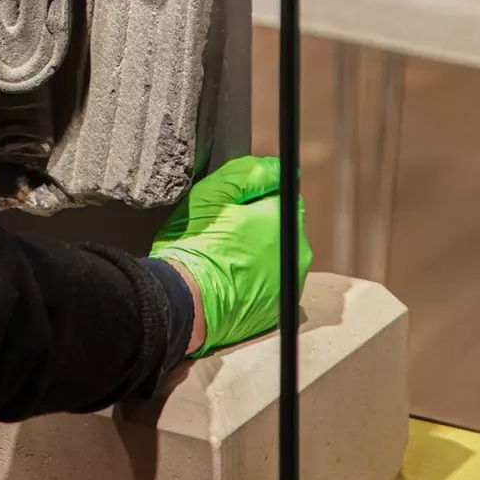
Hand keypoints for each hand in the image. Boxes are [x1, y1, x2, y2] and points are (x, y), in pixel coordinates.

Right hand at [149, 155, 312, 355]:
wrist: (183, 304)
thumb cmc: (194, 246)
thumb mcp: (212, 194)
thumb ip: (249, 174)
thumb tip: (275, 168)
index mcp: (283, 219)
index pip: (283, 194)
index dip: (257, 196)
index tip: (234, 207)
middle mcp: (296, 253)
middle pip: (284, 226)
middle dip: (263, 224)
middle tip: (228, 231)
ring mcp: (289, 285)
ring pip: (279, 255)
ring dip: (262, 252)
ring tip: (227, 257)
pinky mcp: (278, 311)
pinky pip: (273, 284)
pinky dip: (258, 279)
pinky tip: (232, 279)